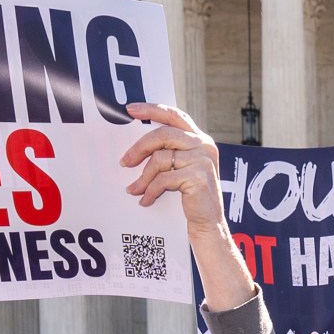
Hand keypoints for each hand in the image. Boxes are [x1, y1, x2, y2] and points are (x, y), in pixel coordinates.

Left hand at [123, 103, 253, 313]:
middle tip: (124, 161)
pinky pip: (164, 179)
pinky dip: (150, 190)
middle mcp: (204, 145)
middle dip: (139, 147)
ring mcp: (203, 160)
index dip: (152, 110)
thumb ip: (169, 153)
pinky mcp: (198, 177)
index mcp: (200, 139)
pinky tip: (146, 200)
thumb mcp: (181, 170)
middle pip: (163, 134)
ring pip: (160, 158)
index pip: (175, 116)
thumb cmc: (191, 197)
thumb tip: (136, 149)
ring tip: (134, 189)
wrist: (208, 224)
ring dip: (143, 176)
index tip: (130, 110)